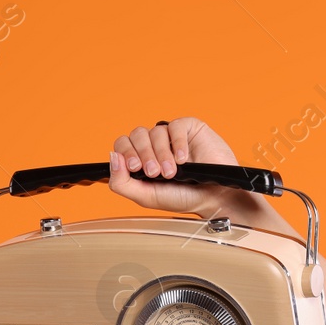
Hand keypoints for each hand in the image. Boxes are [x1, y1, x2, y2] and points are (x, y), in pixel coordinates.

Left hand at [108, 116, 283, 226]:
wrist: (213, 197)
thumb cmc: (181, 198)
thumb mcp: (146, 196)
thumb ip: (122, 182)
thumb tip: (111, 156)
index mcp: (140, 160)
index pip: (122, 145)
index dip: (126, 152)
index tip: (135, 167)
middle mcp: (154, 146)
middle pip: (136, 135)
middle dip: (144, 154)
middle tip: (155, 173)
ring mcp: (171, 136)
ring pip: (155, 131)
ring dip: (162, 153)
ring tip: (172, 171)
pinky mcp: (188, 128)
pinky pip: (175, 126)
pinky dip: (177, 143)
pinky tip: (183, 159)